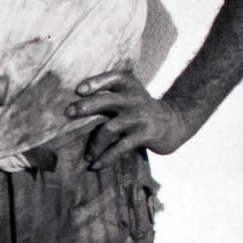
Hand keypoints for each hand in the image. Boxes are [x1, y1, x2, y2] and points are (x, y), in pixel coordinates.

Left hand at [67, 70, 190, 167]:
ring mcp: (139, 117)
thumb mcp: (128, 94)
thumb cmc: (140, 108)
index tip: (79, 90)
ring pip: (110, 128)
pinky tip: (96, 165)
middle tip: (68, 113)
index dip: (96, 82)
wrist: (174, 122)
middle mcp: (133, 99)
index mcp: (128, 86)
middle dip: (85, 107)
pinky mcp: (145, 134)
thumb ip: (107, 95)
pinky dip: (107, 157)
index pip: (112, 78)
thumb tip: (71, 106)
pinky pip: (121, 147)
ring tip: (86, 156)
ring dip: (94, 143)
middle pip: (106, 101)